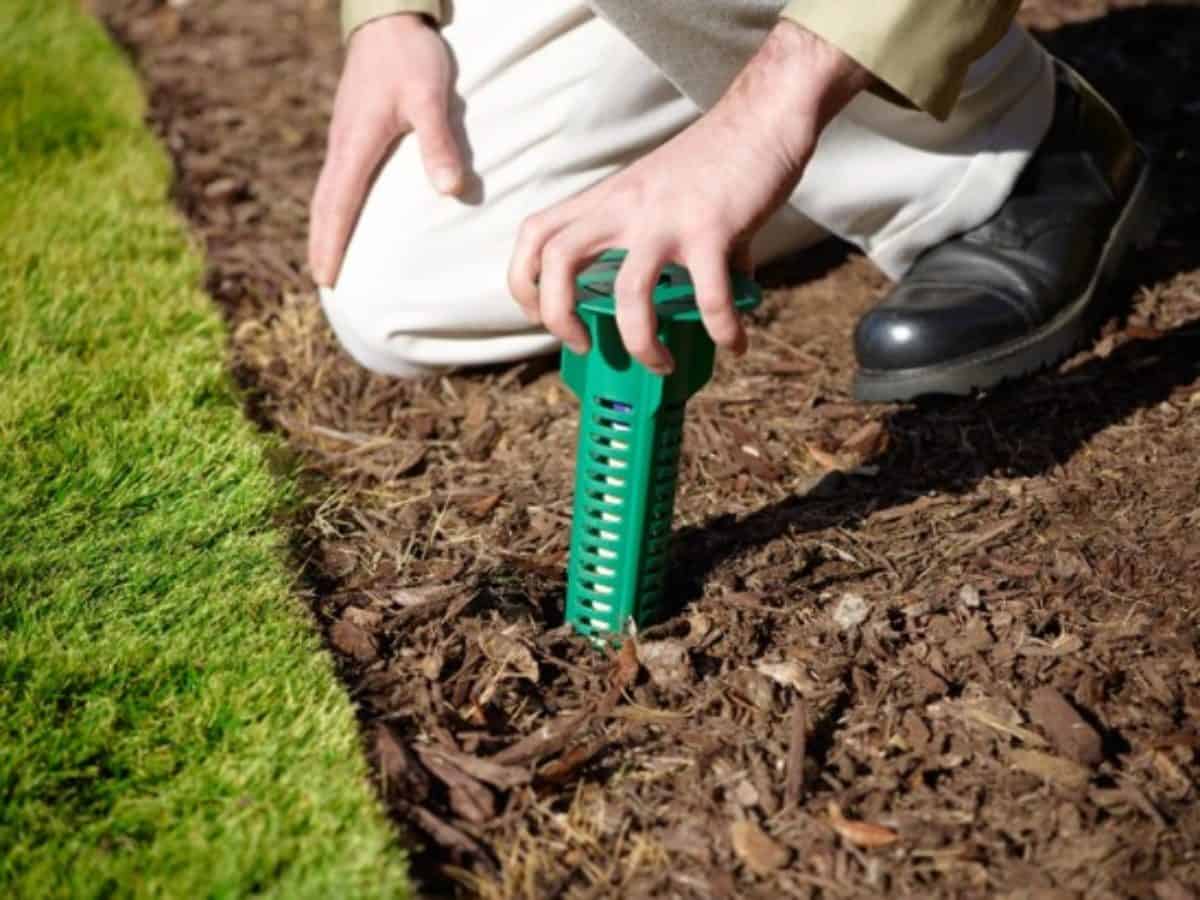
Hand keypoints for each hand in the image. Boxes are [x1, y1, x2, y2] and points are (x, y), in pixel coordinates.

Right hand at [309, 14, 464, 287]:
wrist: (389, 17)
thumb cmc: (411, 56)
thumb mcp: (430, 96)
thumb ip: (439, 142)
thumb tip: (449, 190)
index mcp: (356, 144)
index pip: (339, 206)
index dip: (332, 243)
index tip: (325, 277)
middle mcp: (342, 145)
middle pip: (323, 205)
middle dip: (321, 243)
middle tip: (322, 280)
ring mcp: (342, 137)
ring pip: (326, 192)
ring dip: (324, 226)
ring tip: (327, 257)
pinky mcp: (350, 129)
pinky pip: (336, 178)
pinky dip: (333, 204)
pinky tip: (344, 214)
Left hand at [508, 21, 871, 373]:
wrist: (763, 117)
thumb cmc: (716, 158)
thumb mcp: (665, 195)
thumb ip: (667, 245)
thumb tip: (702, 298)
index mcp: (607, 199)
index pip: (536, 233)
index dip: (523, 280)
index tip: (540, 316)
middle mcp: (625, 207)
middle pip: (558, 260)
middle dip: (559, 317)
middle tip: (584, 345)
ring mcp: (666, 218)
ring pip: (628, 292)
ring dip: (639, 342)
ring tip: (661, 365)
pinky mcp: (712, 229)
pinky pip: (710, 296)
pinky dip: (722, 330)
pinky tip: (736, 343)